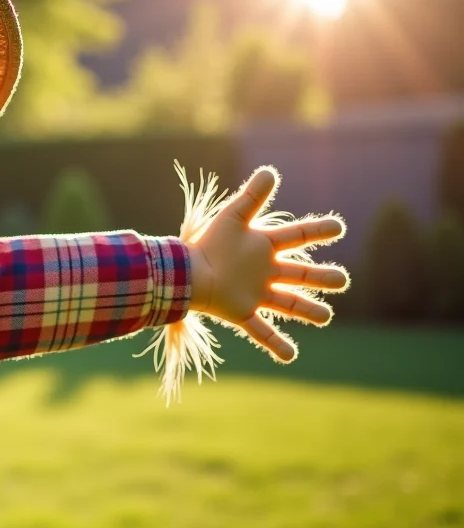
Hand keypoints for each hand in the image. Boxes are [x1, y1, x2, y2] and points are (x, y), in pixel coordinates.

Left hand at [187, 167, 347, 361]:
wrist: (184, 273)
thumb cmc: (208, 244)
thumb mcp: (233, 217)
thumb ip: (252, 197)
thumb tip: (270, 171)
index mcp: (263, 246)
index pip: (297, 236)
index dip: (317, 230)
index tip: (338, 226)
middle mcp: (263, 271)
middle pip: (300, 274)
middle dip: (321, 277)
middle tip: (342, 279)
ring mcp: (255, 294)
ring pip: (288, 303)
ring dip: (307, 310)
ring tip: (326, 316)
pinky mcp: (242, 312)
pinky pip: (262, 331)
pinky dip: (276, 345)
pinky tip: (292, 356)